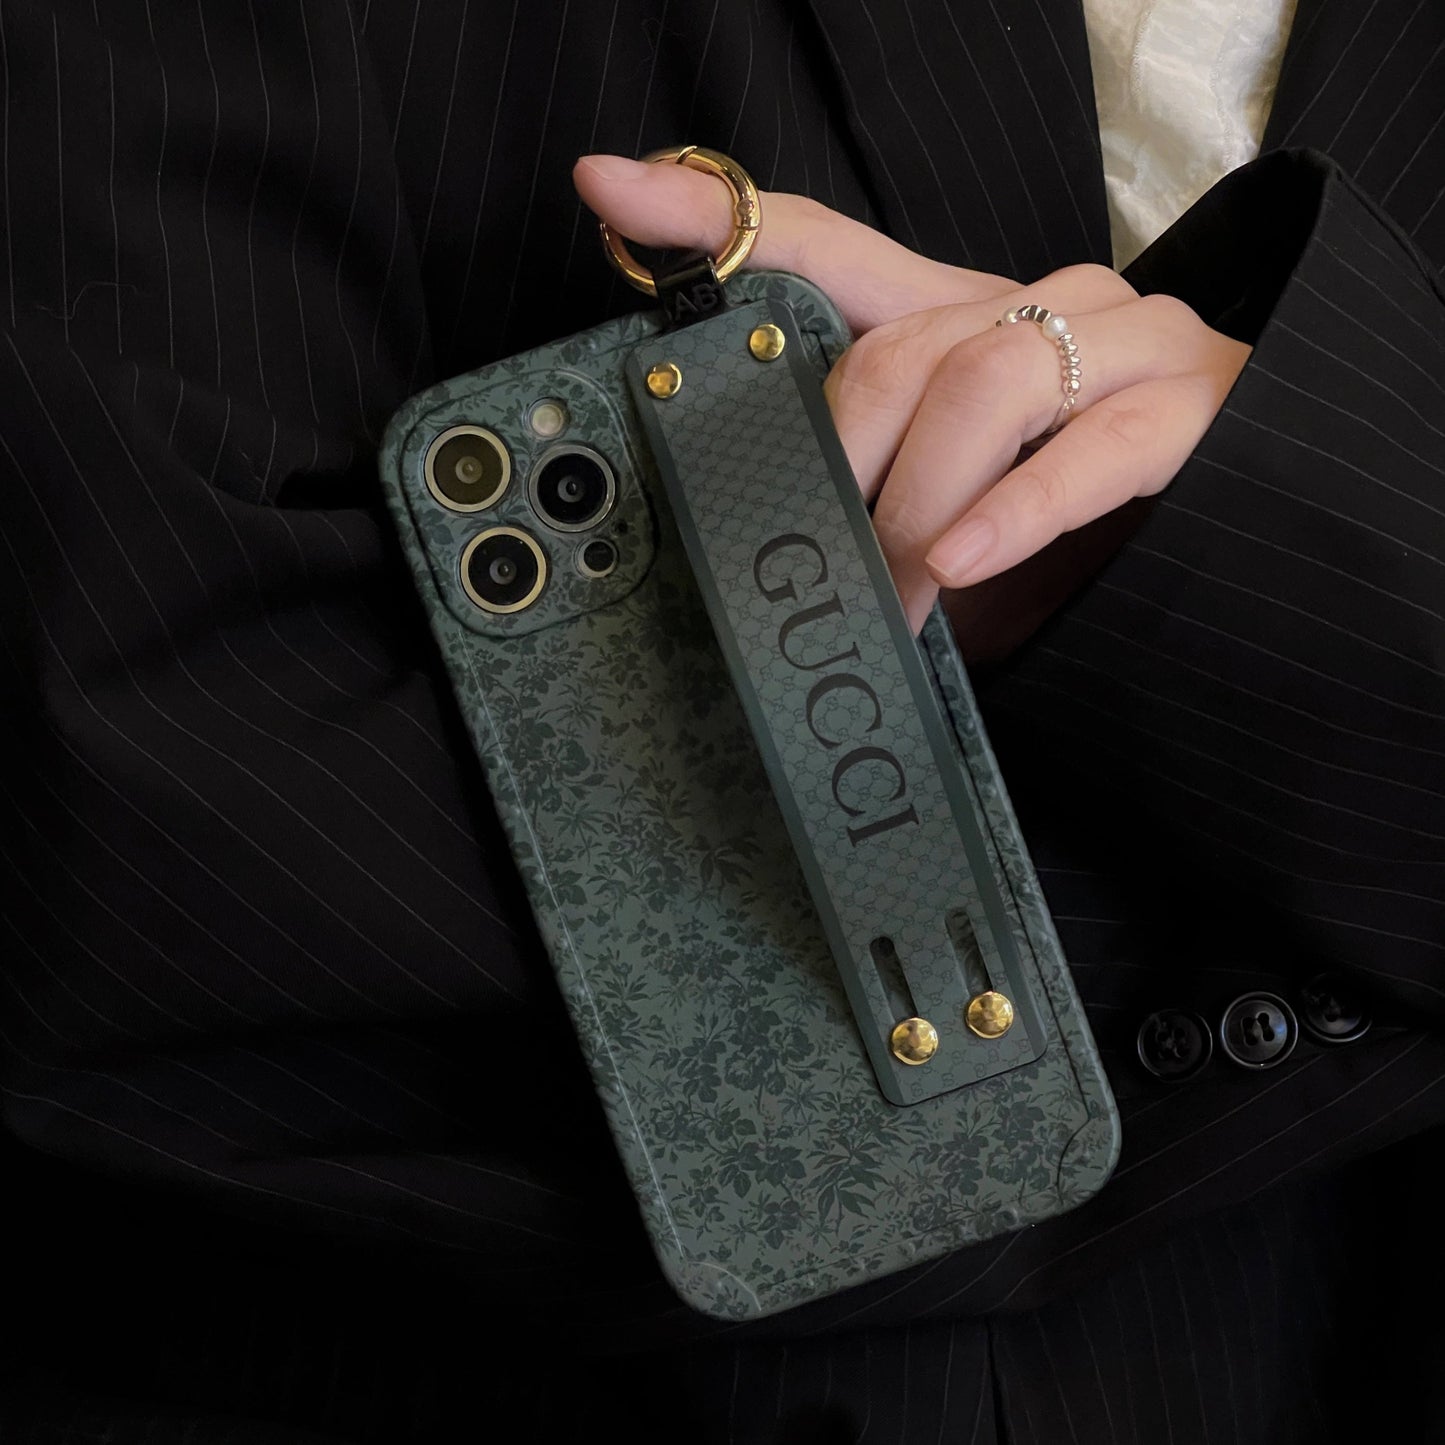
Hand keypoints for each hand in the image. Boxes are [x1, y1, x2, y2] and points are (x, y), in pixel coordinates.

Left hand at [574, 155, 1249, 653]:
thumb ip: (867, 486)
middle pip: (896, 351)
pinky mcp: (1187, 408)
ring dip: (920, 510)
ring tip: (904, 595)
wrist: (1237, 521)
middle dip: (846, 473)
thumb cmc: (1069, 518)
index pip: (829, 248)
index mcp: (965, 316)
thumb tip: (758, 525)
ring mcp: (1120, 345)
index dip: (718, 219)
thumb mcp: (943, 498)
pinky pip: (1087, 450)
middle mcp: (1038, 304)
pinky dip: (1014, 510)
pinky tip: (963, 557)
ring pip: (981, 388)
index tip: (611, 191)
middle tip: (830, 570)